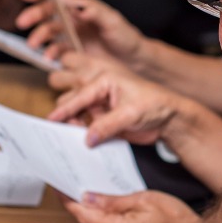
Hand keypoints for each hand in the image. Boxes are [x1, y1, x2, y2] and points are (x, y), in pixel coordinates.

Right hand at [16, 0, 146, 65]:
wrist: (132, 61)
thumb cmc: (125, 37)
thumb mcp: (113, 21)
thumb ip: (97, 12)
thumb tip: (81, 7)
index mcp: (81, 6)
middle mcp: (73, 19)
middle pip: (47, 13)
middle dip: (33, 15)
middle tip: (22, 21)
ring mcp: (71, 36)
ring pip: (48, 32)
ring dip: (38, 36)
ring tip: (33, 44)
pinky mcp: (71, 52)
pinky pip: (55, 51)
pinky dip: (49, 53)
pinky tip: (49, 57)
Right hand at [48, 57, 182, 145]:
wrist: (169, 118)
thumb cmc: (154, 105)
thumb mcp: (131, 114)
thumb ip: (107, 126)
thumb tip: (87, 139)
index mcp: (104, 79)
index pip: (80, 95)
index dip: (66, 109)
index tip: (52, 120)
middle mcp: (98, 90)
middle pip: (71, 101)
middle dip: (66, 116)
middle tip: (66, 131)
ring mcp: (99, 105)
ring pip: (76, 115)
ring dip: (73, 126)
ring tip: (76, 138)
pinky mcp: (102, 120)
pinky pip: (86, 128)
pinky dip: (82, 134)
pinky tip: (83, 143)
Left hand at [65, 191, 198, 222]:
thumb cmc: (175, 218)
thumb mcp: (144, 199)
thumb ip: (113, 201)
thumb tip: (89, 198)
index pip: (85, 216)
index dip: (69, 202)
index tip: (60, 190)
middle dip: (80, 205)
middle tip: (73, 186)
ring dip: (93, 213)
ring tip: (92, 194)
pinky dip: (104, 221)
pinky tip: (109, 209)